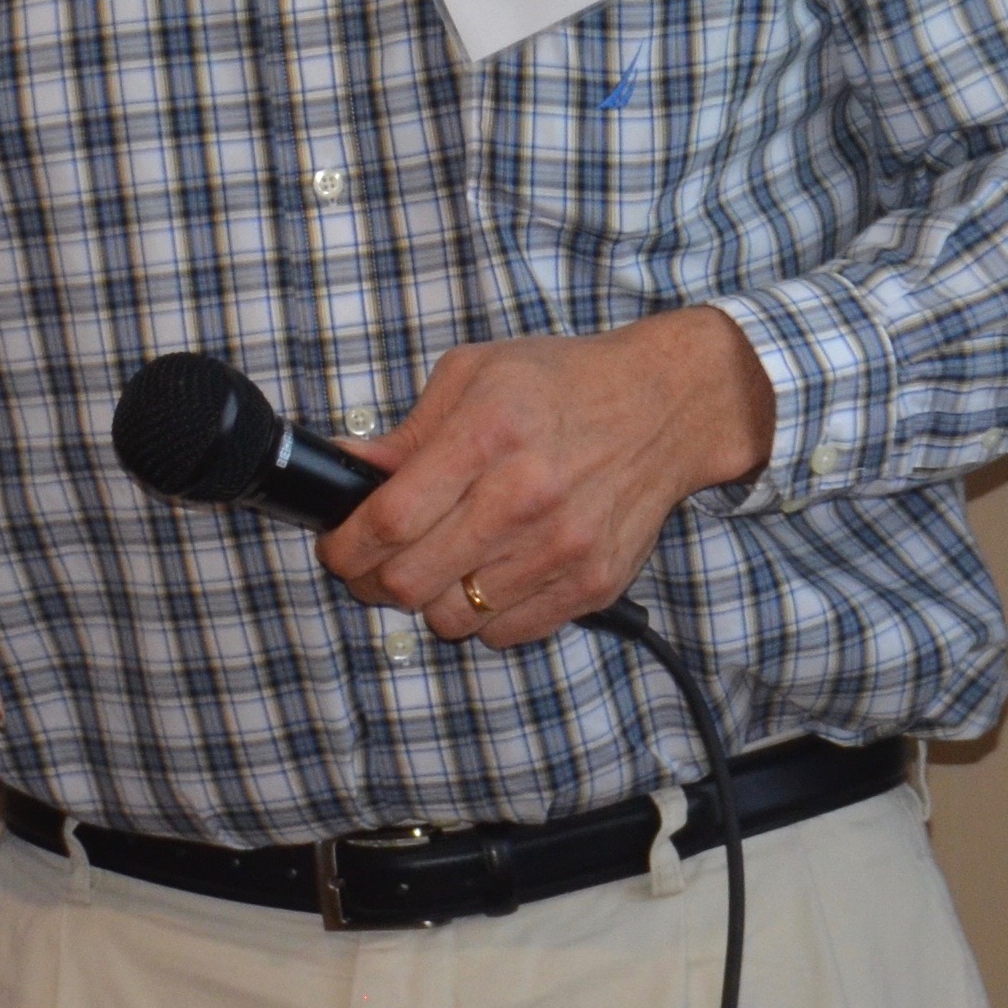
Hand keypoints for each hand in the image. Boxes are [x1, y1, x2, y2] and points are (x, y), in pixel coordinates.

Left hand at [322, 310, 777, 647]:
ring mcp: (563, 546)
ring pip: (454, 617)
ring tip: (441, 567)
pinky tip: (491, 575)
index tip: (338, 547)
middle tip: (377, 565)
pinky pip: (507, 633)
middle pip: (412, 581)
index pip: (390, 521)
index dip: (346, 547)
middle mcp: (526, 495)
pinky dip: (484, 616)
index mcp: (489, 433)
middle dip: (375, 582)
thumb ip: (409, 432)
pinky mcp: (593, 583)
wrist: (668, 405)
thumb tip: (346, 467)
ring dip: (432, 600)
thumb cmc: (566, 383)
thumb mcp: (476, 374)